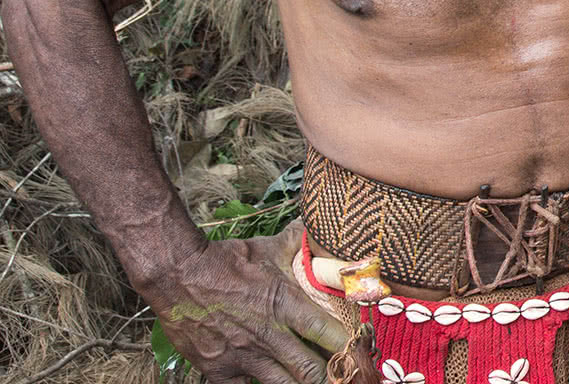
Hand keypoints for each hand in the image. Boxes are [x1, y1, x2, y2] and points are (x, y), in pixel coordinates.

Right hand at [139, 225, 353, 383]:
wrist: (177, 274)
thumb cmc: (225, 261)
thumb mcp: (267, 249)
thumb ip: (297, 245)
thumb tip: (321, 232)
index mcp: (285, 304)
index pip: (328, 333)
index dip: (348, 346)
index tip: (360, 351)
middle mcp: (268, 335)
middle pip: (311, 369)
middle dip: (330, 376)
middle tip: (342, 376)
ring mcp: (243, 357)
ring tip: (316, 382)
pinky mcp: (219, 370)